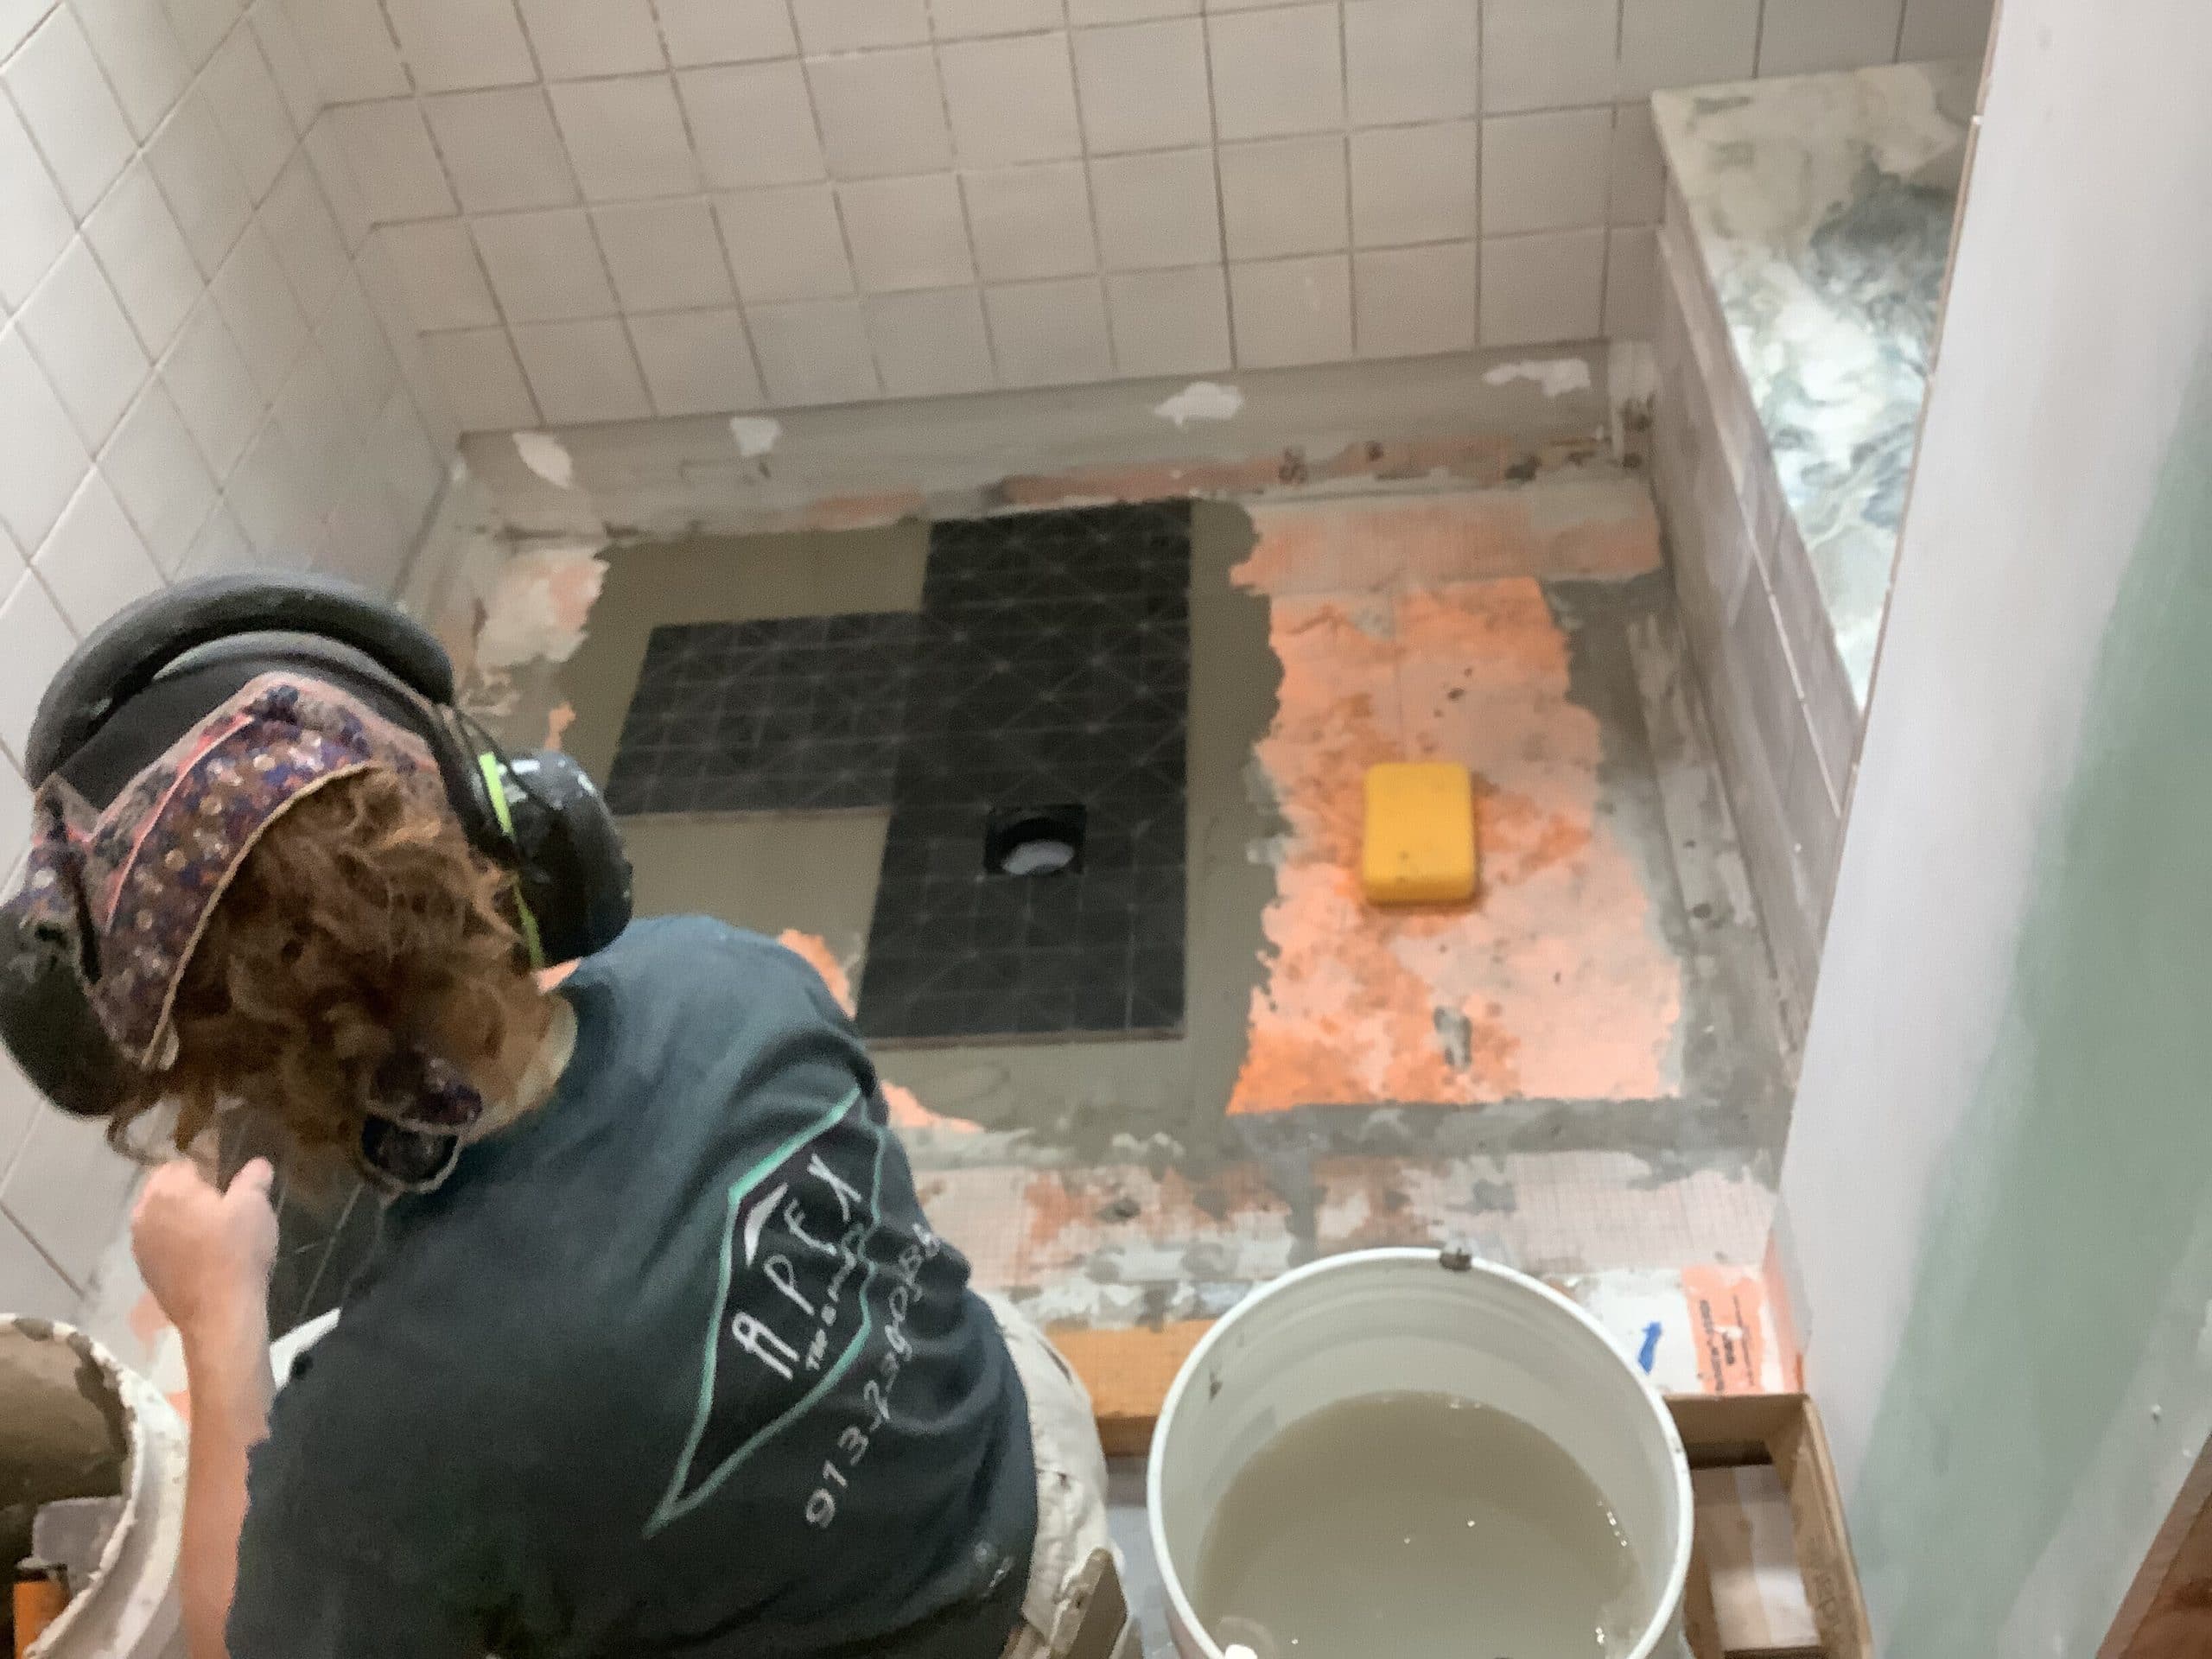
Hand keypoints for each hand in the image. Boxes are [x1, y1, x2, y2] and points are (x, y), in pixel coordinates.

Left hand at [132, 1158, 278, 1341]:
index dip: (208, 1168)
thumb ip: (253, 1178)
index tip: (229, 1184)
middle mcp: (144, 1211)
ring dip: (178, 1216)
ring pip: (159, 1215)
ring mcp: (139, 1242)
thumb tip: (256, 1164)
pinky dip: (173, 1241)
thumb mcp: (255, 1207)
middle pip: (165, 1187)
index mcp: (169, 1188)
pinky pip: (157, 1241)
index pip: (184, 1162)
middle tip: (221, 1206)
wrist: (218, 1314)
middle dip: (188, 1191)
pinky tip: (198, 1255)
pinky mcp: (143, 1268)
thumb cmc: (237, 1253)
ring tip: (209, 1230)